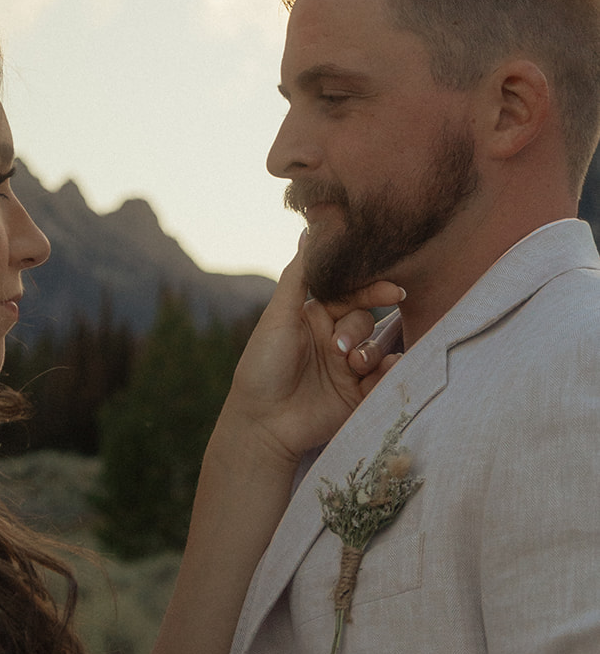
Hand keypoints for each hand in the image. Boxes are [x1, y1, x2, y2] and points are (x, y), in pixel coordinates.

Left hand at [224, 245, 403, 464]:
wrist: (262, 422)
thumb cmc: (262, 366)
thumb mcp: (278, 316)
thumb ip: (298, 275)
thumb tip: (310, 230)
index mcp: (315, 317)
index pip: (351, 294)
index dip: (372, 290)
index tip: (392, 290)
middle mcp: (334, 339)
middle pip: (366, 319)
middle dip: (358, 330)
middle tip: (342, 348)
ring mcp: (347, 368)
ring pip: (377, 347)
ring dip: (369, 353)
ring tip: (351, 367)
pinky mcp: (358, 395)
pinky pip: (384, 377)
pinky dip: (387, 372)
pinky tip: (377, 375)